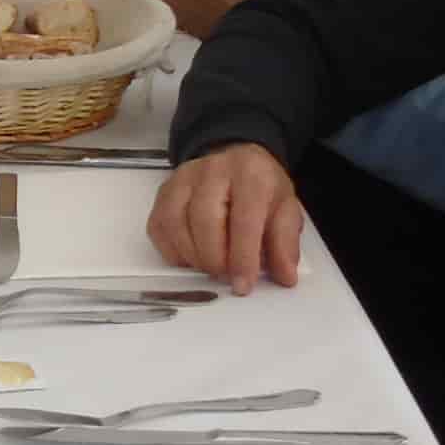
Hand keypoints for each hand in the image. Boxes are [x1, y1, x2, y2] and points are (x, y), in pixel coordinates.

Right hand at [150, 144, 302, 292]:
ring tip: (212, 266)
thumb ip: (285, 243)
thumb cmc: (260, 188)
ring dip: (194, 257)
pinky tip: (193, 256)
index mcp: (250, 174)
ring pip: (176, 225)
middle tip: (226, 276)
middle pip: (204, 220)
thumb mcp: (285, 210)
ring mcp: (183, 179)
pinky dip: (174, 252)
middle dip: (215, 259)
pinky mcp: (164, 192)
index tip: (243, 285)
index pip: (243, 219)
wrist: (235, 158)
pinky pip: (159, 228)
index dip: (243, 257)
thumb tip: (285, 276)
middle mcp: (213, 170)